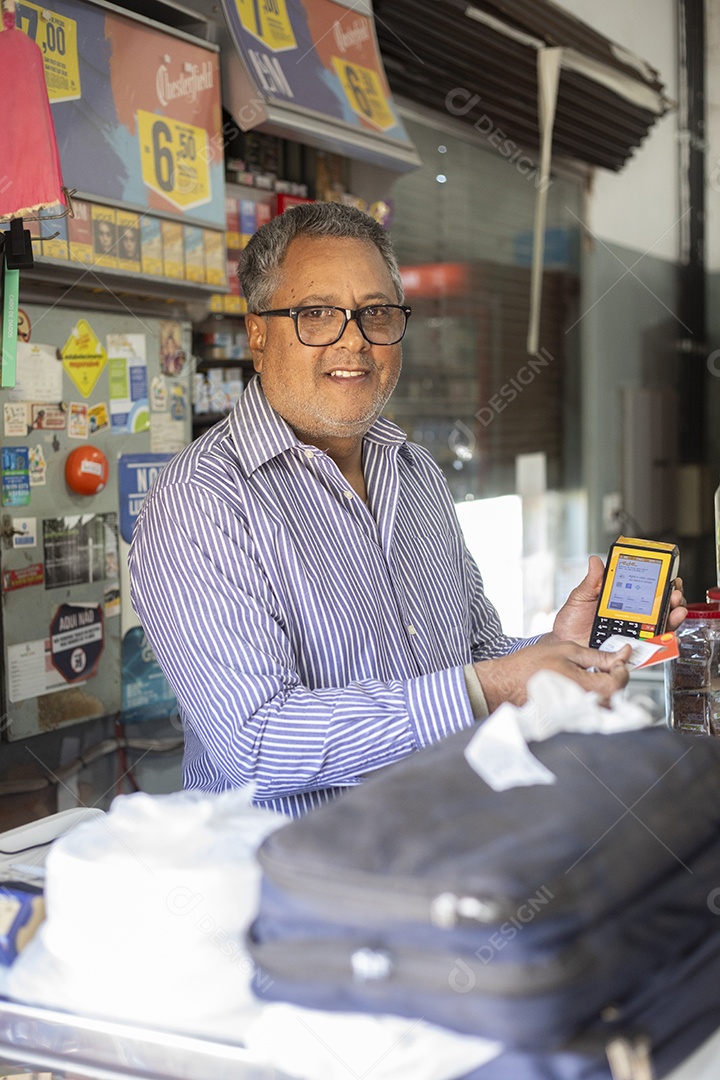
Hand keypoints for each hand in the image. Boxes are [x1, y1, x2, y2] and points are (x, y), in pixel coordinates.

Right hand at [473, 638, 631, 711]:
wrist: (503, 684)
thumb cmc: (528, 667)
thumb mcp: (567, 650)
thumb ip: (598, 655)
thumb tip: (621, 654)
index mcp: (586, 687)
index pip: (620, 682)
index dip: (621, 669)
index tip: (616, 661)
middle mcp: (584, 707)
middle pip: (615, 696)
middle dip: (613, 679)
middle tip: (601, 666)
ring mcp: (576, 718)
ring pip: (604, 706)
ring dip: (602, 691)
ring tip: (586, 677)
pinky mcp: (568, 722)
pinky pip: (588, 713)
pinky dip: (588, 701)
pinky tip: (576, 690)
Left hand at [552, 555, 687, 645]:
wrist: (563, 643)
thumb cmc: (571, 622)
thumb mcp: (580, 597)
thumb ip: (591, 582)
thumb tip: (595, 561)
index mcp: (622, 601)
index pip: (646, 590)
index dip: (661, 583)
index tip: (668, 576)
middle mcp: (632, 617)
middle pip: (660, 607)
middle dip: (673, 598)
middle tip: (674, 593)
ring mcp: (633, 634)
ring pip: (661, 626)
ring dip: (673, 617)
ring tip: (676, 610)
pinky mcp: (632, 650)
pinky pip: (652, 648)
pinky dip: (665, 642)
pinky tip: (669, 635)